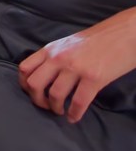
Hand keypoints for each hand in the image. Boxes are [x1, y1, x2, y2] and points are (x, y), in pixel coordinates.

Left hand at [18, 18, 135, 122]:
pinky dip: (74, 114)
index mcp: (51, 49)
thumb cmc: (98, 40)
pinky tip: (74, 117)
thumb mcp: (68, 43)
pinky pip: (78, 102)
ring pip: (55, 95)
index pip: (25, 69)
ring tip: (61, 111)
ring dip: (56, 109)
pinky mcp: (94, 78)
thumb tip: (45, 77)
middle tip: (46, 106)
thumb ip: (54, 57)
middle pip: (34, 84)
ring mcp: (76, 67)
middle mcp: (59, 57)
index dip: (24, 86)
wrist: (125, 33)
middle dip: (37, 100)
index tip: (33, 94)